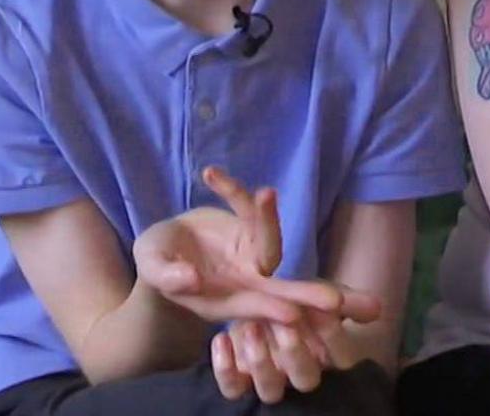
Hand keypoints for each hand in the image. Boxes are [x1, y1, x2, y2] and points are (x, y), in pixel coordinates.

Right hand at [134, 167, 382, 325]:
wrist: (164, 246)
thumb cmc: (158, 265)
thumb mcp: (153, 269)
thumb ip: (168, 276)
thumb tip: (188, 279)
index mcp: (222, 301)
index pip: (252, 307)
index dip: (269, 309)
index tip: (292, 314)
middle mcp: (245, 281)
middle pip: (280, 287)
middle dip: (306, 293)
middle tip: (336, 301)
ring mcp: (250, 254)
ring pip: (267, 238)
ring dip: (267, 216)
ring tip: (263, 194)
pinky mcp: (247, 227)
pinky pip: (246, 207)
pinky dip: (230, 190)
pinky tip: (209, 175)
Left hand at [210, 314, 365, 401]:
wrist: (253, 304)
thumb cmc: (295, 304)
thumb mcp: (320, 296)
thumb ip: (346, 301)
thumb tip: (377, 308)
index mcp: (324, 358)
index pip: (338, 358)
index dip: (333, 337)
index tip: (327, 309)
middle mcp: (297, 375)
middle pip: (306, 380)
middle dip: (297, 353)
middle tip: (286, 323)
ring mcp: (267, 380)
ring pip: (270, 390)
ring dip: (262, 361)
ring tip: (250, 327)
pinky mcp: (238, 381)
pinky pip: (232, 389)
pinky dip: (225, 368)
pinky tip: (221, 339)